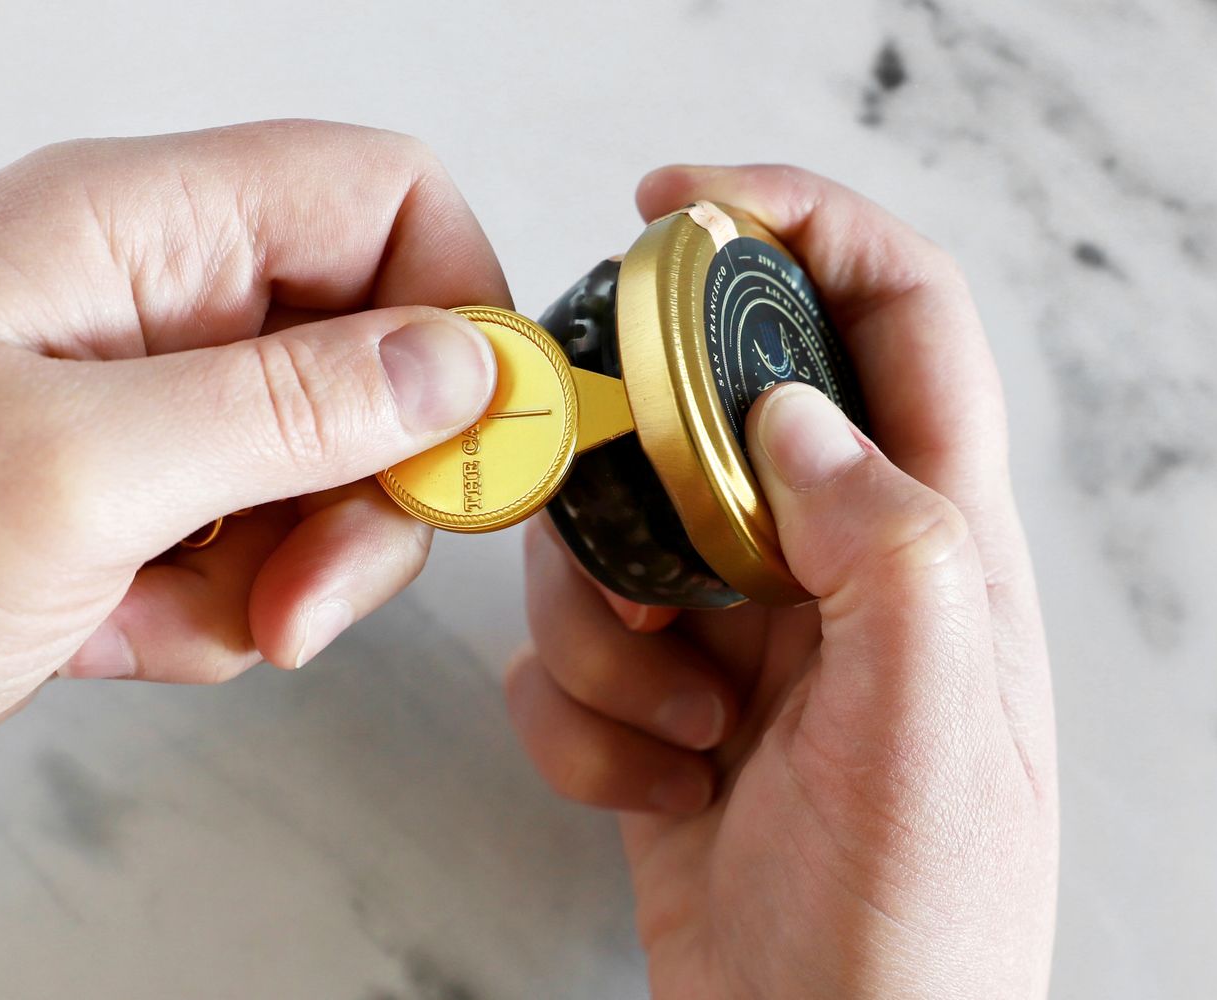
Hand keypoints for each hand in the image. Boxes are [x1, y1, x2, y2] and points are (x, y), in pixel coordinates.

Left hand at [0, 120, 505, 905]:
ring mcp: (141, 400)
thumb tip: (460, 364)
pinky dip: (217, 607)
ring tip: (178, 615)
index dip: (456, 310)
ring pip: (325, 465)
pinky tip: (112, 630)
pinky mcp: (132, 497)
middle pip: (372, 351)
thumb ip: (288, 407)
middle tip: (316, 591)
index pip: (377, 198)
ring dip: (287, 567)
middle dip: (367, 488)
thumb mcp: (75, 472)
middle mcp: (149, 295)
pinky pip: (257, 543)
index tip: (474, 445)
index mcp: (131, 225)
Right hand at [506, 166, 1056, 997]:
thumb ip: (889, 543)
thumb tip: (788, 416)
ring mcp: (739, 641)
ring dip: (599, 637)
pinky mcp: (657, 707)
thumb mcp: (934, 730)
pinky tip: (655, 790)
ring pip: (609, 543)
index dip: (797, 225)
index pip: (890, 315)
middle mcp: (832, 572)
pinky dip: (578, 721)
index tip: (680, 204)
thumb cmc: (913, 935)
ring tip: (675, 730)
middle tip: (623, 545)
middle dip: (636, 474)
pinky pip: (563, 655)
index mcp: (933, 544)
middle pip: (703, 422)